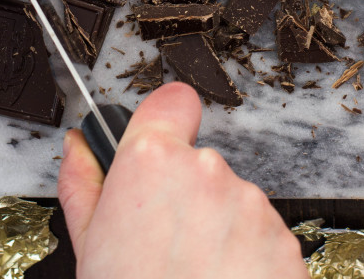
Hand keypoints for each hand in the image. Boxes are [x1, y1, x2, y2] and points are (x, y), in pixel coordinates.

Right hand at [58, 83, 308, 278]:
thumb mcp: (89, 249)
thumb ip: (84, 184)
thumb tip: (78, 145)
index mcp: (153, 161)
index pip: (173, 101)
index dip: (167, 121)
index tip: (161, 151)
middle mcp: (207, 171)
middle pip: (200, 164)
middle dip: (187, 198)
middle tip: (166, 251)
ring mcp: (251, 205)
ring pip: (233, 203)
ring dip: (219, 232)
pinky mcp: (285, 242)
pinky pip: (264, 238)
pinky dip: (249, 261)